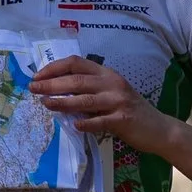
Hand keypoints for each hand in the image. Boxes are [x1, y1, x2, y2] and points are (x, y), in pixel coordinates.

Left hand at [31, 56, 170, 152]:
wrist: (158, 128)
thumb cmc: (129, 111)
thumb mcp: (110, 94)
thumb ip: (89, 90)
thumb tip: (55, 91)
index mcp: (107, 74)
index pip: (77, 63)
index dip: (55, 68)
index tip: (38, 76)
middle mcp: (112, 83)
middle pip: (77, 80)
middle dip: (52, 84)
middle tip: (33, 89)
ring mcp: (118, 101)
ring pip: (85, 99)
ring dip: (62, 102)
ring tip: (45, 104)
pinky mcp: (123, 119)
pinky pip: (100, 121)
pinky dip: (86, 123)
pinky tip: (74, 125)